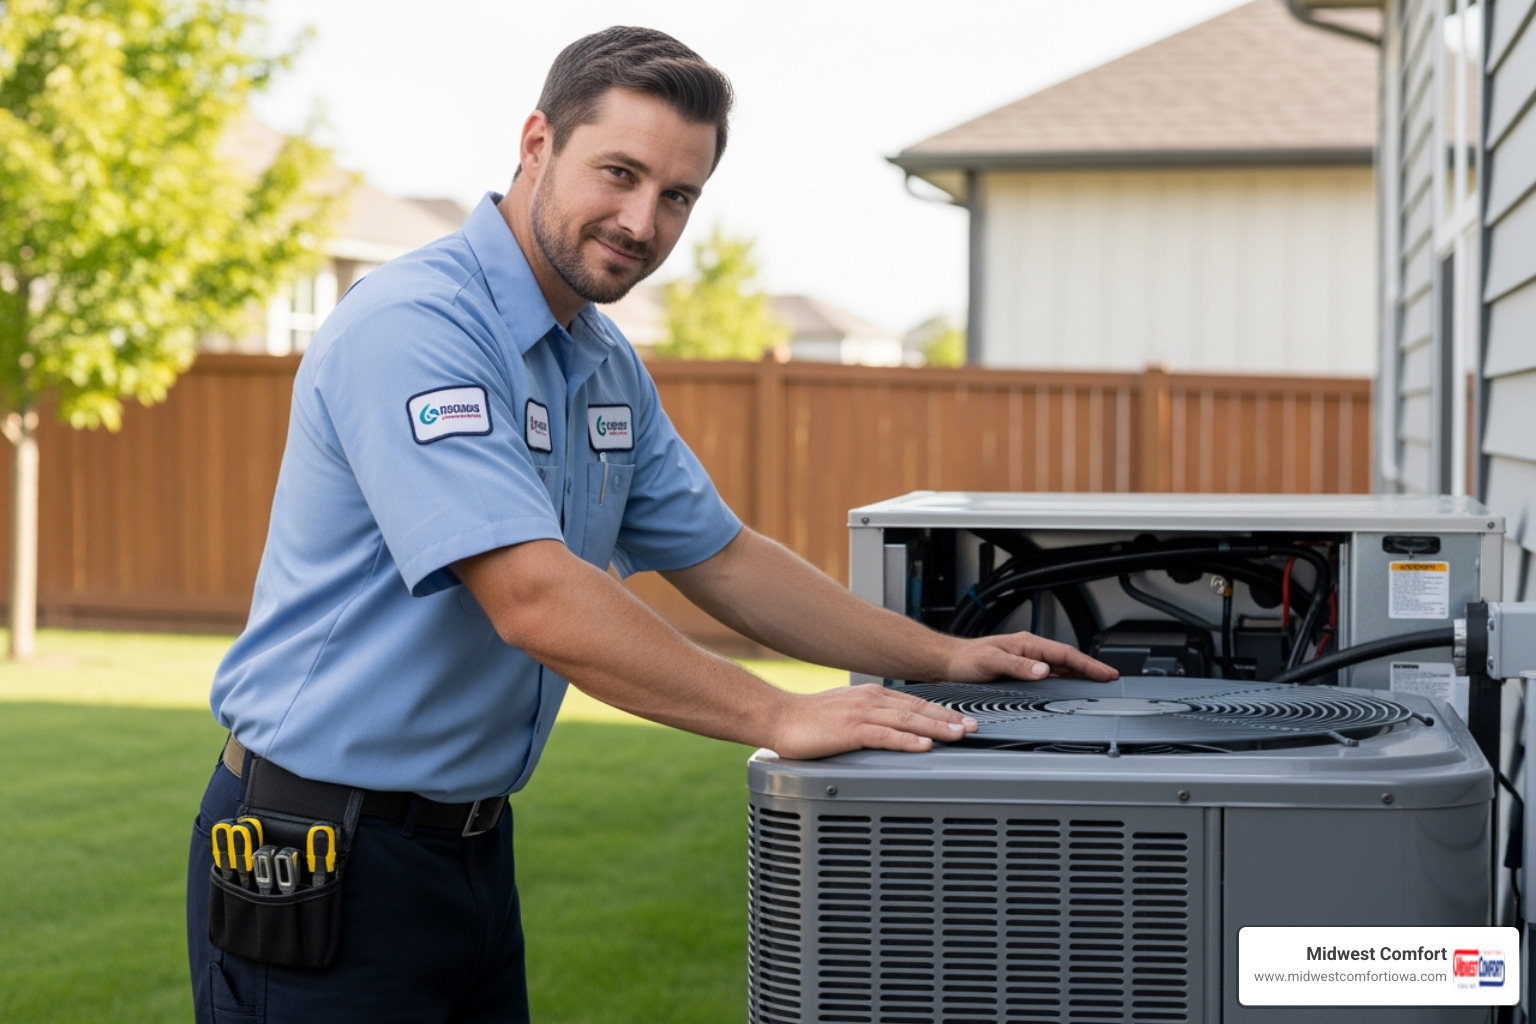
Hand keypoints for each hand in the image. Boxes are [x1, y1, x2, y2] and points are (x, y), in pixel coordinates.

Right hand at [765, 683, 979, 759]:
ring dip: (936, 728)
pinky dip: (907, 740)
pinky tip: (923, 745)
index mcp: (870, 696)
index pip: (914, 703)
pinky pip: (884, 735)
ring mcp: (860, 714)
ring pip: (907, 720)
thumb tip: (890, 730)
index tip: (962, 720)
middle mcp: (869, 700)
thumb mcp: (845, 713)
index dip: (941, 712)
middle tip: (973, 728)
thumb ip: (868, 719)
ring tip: (958, 735)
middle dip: (948, 719)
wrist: (778, 717)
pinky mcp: (849, 730)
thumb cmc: (807, 720)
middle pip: (918, 709)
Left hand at [944, 632, 1118, 683]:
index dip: (1087, 663)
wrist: (949, 663)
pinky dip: (1066, 681)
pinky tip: (1071, 689)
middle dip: (1091, 668)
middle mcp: (1029, 651)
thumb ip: (1017, 665)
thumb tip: (1043, 670)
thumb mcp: (991, 661)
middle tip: (1111, 678)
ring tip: (1099, 683)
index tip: (1105, 672)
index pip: (1064, 654)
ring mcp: (1027, 661)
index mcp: (1027, 644)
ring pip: (1061, 668)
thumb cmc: (965, 660)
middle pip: (1068, 660)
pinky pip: (1051, 676)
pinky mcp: (1022, 672)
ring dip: (1081, 675)